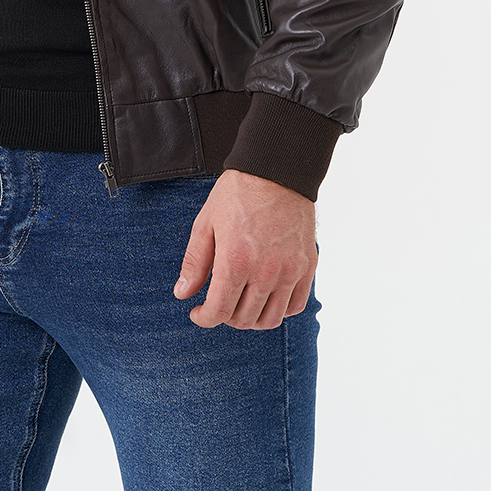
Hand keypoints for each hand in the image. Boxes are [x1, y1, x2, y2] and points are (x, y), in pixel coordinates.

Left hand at [173, 169, 316, 329]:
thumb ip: (194, 262)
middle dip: (225, 316)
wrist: (276, 171)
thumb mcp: (206, 223)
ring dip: (252, 318)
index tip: (198, 313)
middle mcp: (265, 271)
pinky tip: (266, 295)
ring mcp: (290, 271)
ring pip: (271, 319)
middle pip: (244, 319)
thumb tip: (183, 294)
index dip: (204, 318)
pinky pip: (296, 306)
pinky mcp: (307, 266)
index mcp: (236, 261)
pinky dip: (280, 309)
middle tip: (218, 302)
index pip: (219, 311)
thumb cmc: (237, 194)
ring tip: (241, 302)